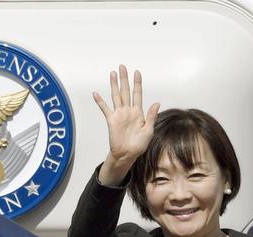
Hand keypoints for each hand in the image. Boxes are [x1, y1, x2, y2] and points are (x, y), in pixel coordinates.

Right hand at [93, 65, 159, 185]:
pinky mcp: (111, 120)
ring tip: (112, 74)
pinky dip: (100, 101)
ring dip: (114, 85)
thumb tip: (156, 103)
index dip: (137, 83)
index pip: (137, 94)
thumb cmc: (138, 145)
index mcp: (138, 112)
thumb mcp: (149, 131)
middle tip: (122, 67)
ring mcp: (119, 114)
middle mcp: (128, 111)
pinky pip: (105, 109)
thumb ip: (151, 116)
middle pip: (125, 91)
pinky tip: (96, 94)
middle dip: (124, 79)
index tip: (137, 72)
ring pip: (116, 96)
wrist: (127, 154)